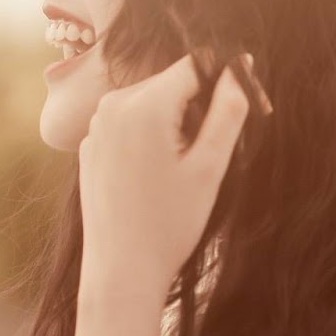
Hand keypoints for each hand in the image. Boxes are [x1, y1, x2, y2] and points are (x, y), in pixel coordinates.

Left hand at [78, 51, 253, 293]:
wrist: (120, 271)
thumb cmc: (169, 224)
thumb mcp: (209, 167)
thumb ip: (229, 110)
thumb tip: (241, 65)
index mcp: (143, 105)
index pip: (196, 64)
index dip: (226, 80)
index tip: (245, 110)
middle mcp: (112, 105)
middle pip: (173, 82)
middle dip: (199, 105)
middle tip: (212, 153)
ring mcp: (96, 125)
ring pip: (152, 102)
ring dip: (176, 122)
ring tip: (182, 169)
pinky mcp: (90, 145)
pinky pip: (130, 124)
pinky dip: (151, 137)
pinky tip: (156, 178)